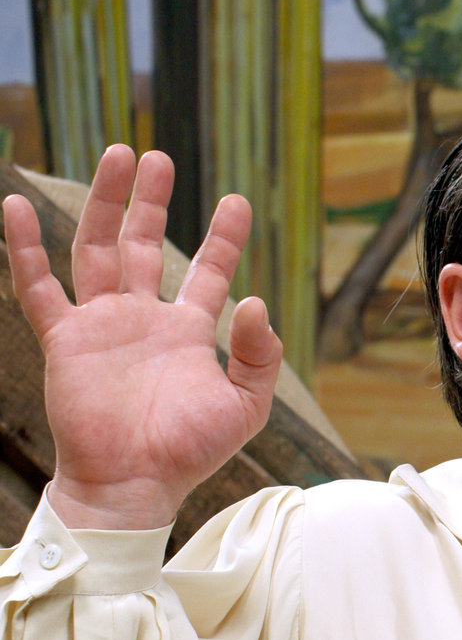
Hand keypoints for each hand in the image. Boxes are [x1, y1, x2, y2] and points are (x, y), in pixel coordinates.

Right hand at [4, 145, 282, 528]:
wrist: (135, 484)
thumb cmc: (190, 452)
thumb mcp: (246, 406)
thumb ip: (259, 355)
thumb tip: (259, 302)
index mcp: (187, 330)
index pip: (208, 270)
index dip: (224, 236)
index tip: (236, 200)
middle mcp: (143, 318)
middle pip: (143, 244)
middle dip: (148, 201)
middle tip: (155, 157)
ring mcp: (102, 325)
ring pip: (96, 249)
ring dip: (104, 204)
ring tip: (117, 155)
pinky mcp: (65, 340)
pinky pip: (39, 287)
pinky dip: (26, 248)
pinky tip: (14, 206)